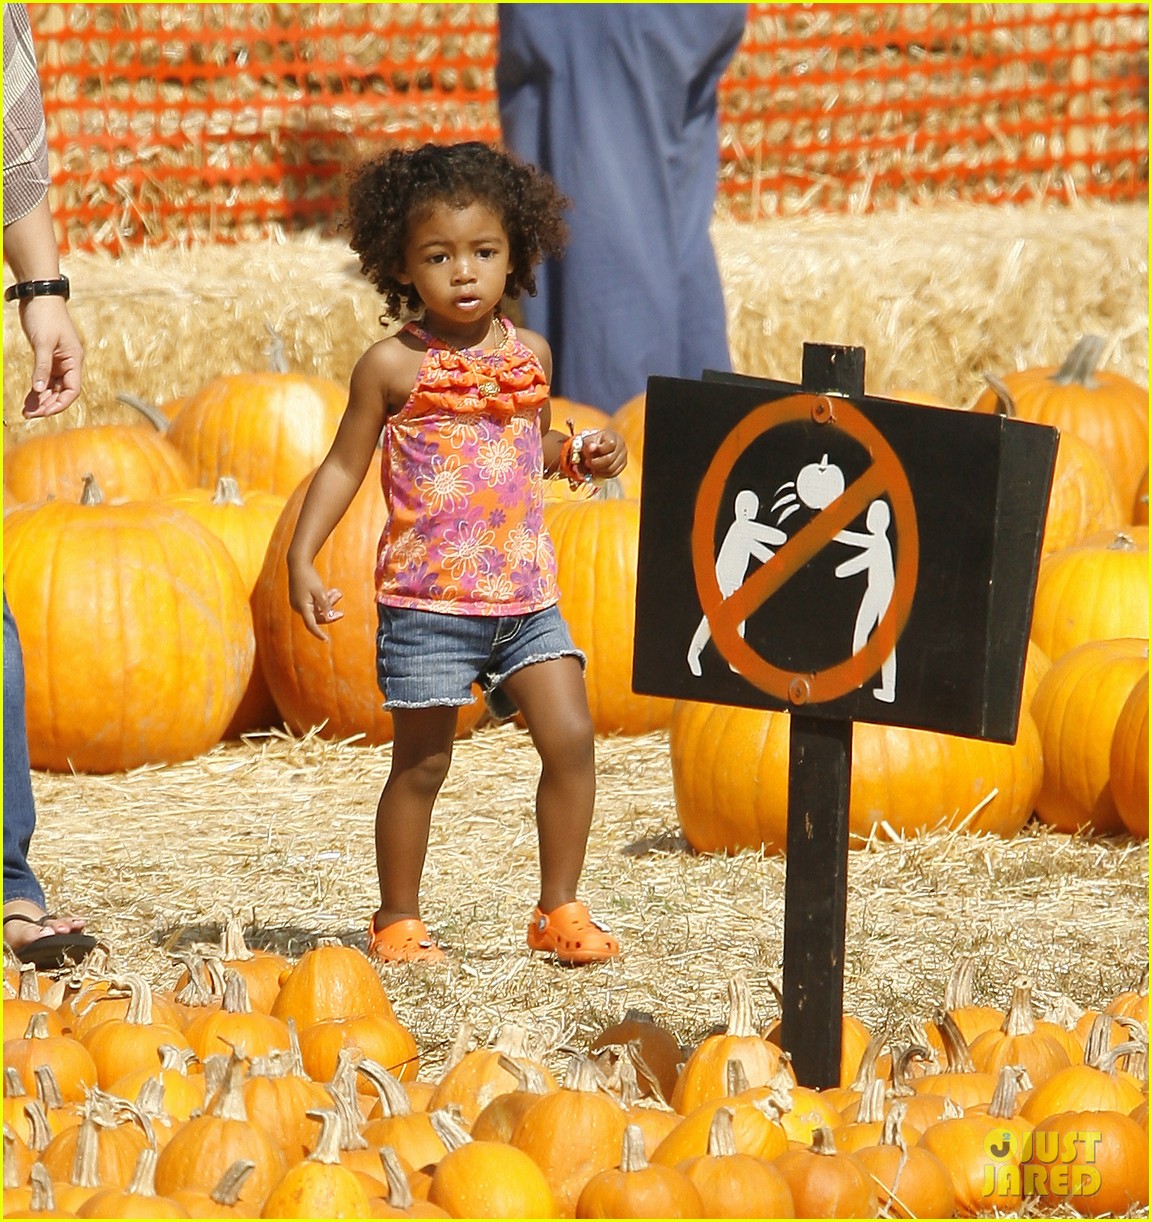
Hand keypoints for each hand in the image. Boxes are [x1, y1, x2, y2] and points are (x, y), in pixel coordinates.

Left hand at [19, 296, 82, 417]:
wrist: (38, 295)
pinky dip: (37, 389)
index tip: (44, 411)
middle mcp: (69, 363)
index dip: (60, 403)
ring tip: (26, 411)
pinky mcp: (48, 357)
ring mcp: (58, 361)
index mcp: (74, 360)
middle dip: (48, 404)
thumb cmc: (45, 315)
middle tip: (30, 414)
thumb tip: (38, 389)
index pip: (72, 390)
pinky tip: (29, 398)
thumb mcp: (42, 343)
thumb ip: (42, 367)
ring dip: (41, 399)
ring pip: (52, 387)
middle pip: (62, 392)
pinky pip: (45, 378)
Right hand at [289, 563, 343, 640]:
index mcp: (302, 607)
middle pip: (317, 616)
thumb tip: (330, 617)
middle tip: (341, 611)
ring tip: (337, 593)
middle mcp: (299, 607)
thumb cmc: (309, 577)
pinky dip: (322, 600)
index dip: (318, 633)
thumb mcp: (320, 591)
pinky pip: (313, 604)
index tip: (326, 640)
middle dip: (329, 612)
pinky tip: (331, 592)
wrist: (298, 564)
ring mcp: (299, 603)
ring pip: (316, 609)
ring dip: (328, 604)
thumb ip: (325, 605)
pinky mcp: (300, 598)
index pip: (311, 625)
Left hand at [581, 428, 628, 482]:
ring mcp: (623, 455)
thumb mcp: (588, 440)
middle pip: (610, 459)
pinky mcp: (623, 464)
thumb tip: (591, 448)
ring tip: (591, 467)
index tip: (587, 454)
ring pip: (612, 468)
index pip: (610, 445)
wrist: (598, 444)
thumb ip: (589, 444)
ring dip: (599, 470)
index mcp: (613, 436)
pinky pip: (614, 473)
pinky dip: (604, 474)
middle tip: (587, 463)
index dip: (598, 451)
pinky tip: (597, 471)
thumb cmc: (594, 441)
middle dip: (596, 463)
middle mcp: (621, 445)